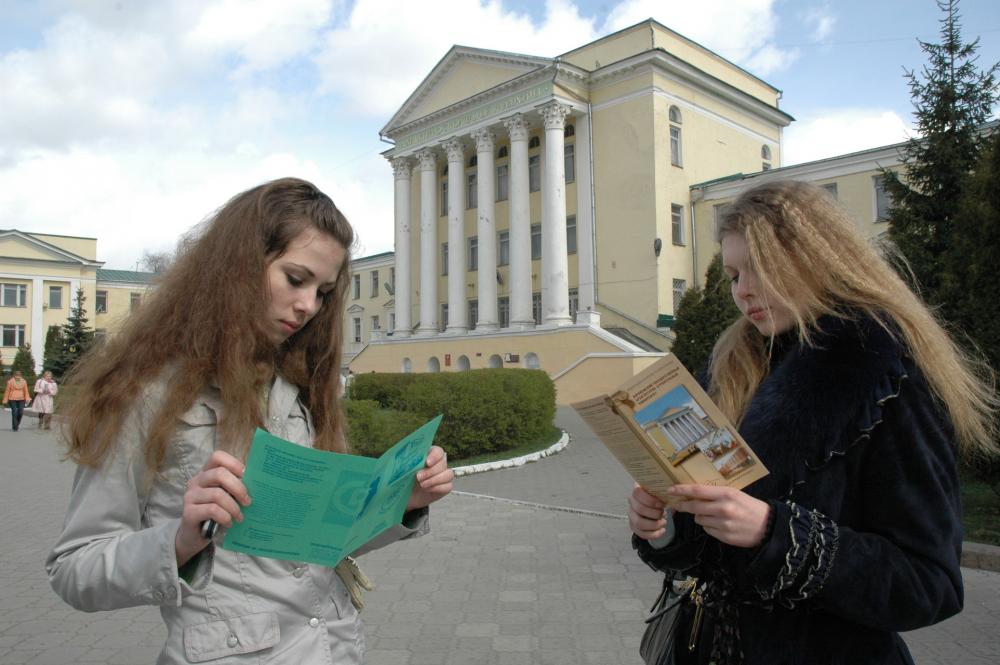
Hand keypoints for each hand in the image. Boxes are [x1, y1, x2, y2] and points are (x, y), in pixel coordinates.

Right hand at [175, 450, 250, 565]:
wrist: (195, 535)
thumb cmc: (215, 513)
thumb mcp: (226, 497)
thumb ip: (235, 488)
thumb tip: (258, 485)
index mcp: (206, 473)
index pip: (217, 456)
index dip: (234, 463)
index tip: (246, 476)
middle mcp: (196, 481)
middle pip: (219, 474)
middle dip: (239, 488)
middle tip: (248, 502)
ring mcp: (190, 496)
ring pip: (217, 494)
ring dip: (234, 507)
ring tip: (240, 517)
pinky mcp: (188, 512)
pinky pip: (212, 510)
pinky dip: (225, 517)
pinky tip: (229, 523)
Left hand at [406, 446, 453, 511]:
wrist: (405, 494)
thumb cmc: (404, 479)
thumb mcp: (403, 469)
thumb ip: (407, 462)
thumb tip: (406, 460)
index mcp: (429, 455)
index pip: (438, 451)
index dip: (434, 456)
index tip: (427, 462)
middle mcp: (438, 464)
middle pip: (442, 463)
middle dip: (430, 471)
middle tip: (418, 477)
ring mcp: (443, 475)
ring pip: (448, 474)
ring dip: (434, 480)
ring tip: (422, 484)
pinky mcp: (445, 487)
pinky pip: (448, 486)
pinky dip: (437, 488)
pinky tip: (427, 489)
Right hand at [628, 484, 668, 540]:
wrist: (656, 506)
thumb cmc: (658, 497)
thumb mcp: (661, 491)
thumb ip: (663, 490)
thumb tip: (673, 490)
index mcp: (637, 491)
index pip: (637, 493)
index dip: (650, 500)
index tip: (662, 504)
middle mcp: (632, 502)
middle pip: (640, 509)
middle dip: (655, 513)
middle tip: (664, 513)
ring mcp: (632, 515)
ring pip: (639, 523)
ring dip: (654, 524)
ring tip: (664, 522)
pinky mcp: (634, 526)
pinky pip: (641, 533)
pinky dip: (653, 534)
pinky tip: (662, 531)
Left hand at [668, 484, 770, 547]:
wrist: (768, 525)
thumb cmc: (749, 506)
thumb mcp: (734, 494)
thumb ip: (715, 494)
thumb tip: (693, 494)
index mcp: (726, 494)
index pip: (697, 491)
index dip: (681, 490)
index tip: (670, 489)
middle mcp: (723, 508)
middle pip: (694, 507)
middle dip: (683, 505)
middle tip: (677, 504)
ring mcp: (723, 524)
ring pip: (699, 519)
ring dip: (700, 516)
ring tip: (712, 515)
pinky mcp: (724, 536)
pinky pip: (707, 530)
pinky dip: (709, 526)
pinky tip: (719, 524)